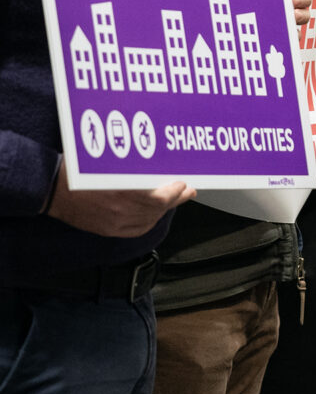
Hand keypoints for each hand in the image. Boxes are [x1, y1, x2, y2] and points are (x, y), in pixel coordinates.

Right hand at [46, 174, 193, 236]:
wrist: (50, 190)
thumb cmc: (75, 171)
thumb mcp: (106, 162)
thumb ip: (133, 166)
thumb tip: (156, 165)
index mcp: (119, 193)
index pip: (158, 198)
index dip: (174, 192)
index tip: (182, 183)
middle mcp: (118, 212)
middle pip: (157, 210)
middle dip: (175, 199)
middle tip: (186, 190)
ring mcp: (113, 224)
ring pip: (149, 220)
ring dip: (165, 210)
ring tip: (175, 200)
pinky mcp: (107, 231)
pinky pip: (137, 230)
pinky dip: (151, 220)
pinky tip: (156, 213)